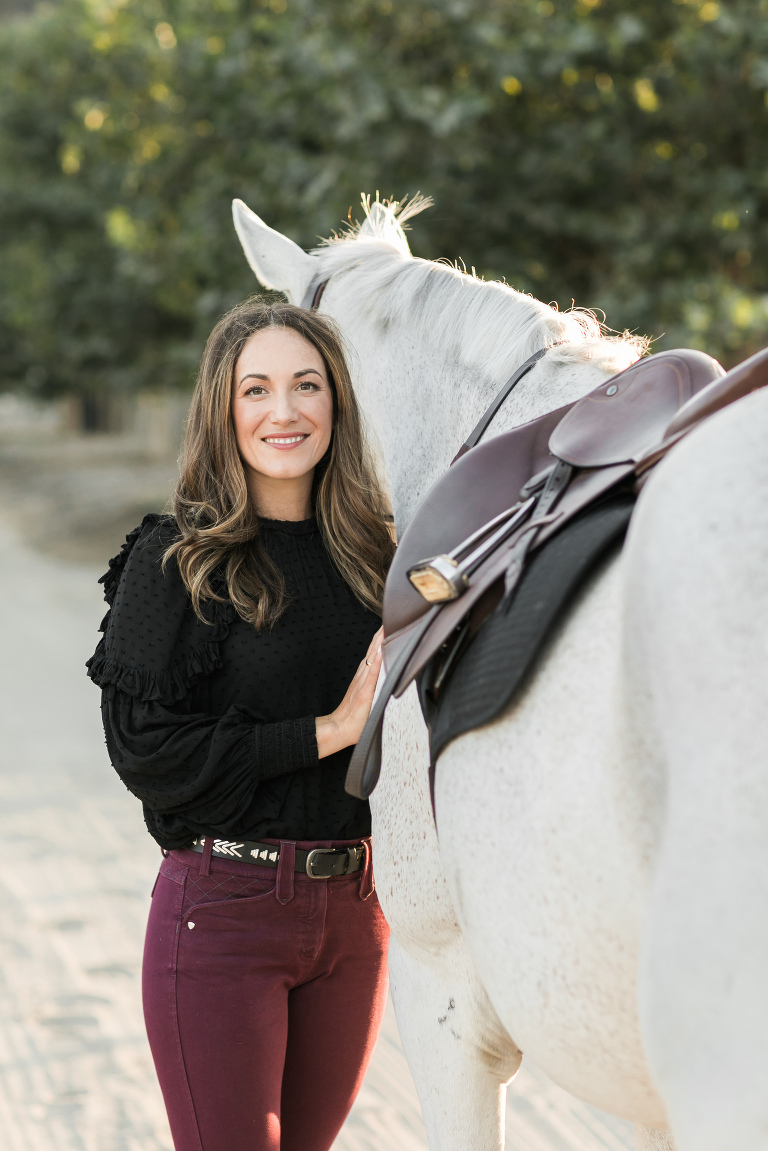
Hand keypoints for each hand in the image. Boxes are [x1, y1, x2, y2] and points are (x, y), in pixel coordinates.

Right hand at [315, 628, 383, 758]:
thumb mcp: (366, 699)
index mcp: (364, 677)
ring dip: (379, 643)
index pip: (374, 653)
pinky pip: (371, 676)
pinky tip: (381, 652)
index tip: (389, 624)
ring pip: (373, 658)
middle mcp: (362, 676)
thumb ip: (373, 687)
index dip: (381, 639)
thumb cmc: (354, 719)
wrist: (338, 731)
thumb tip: (384, 680)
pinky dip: (377, 663)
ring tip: (387, 628)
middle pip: (373, 651)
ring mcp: (362, 683)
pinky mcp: (363, 693)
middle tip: (391, 618)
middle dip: (381, 634)